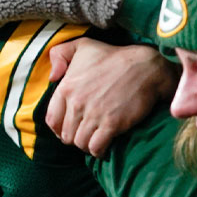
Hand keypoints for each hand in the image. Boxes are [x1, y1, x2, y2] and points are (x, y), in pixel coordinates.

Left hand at [47, 38, 175, 157]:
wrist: (144, 67)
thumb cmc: (113, 56)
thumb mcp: (81, 46)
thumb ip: (59, 55)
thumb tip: (51, 78)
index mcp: (66, 87)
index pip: (52, 119)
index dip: (59, 128)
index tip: (69, 128)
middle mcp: (77, 102)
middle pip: (66, 135)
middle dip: (74, 137)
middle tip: (85, 134)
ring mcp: (94, 114)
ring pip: (80, 143)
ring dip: (86, 145)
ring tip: (94, 140)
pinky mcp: (111, 124)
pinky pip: (96, 147)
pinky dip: (98, 151)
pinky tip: (103, 146)